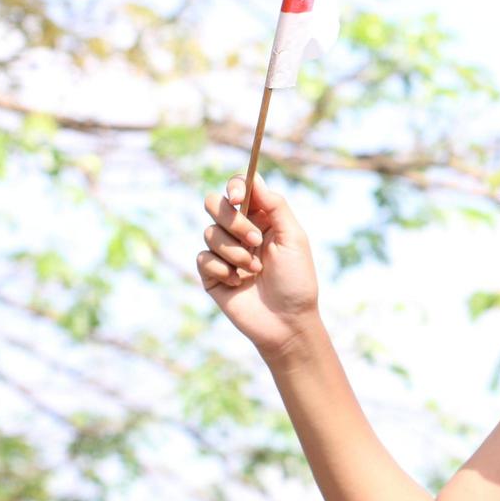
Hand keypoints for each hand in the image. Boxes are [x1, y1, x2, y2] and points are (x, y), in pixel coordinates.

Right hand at [196, 172, 320, 359]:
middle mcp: (240, 231)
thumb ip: (275, 206)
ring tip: (254, 270)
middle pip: (215, 204)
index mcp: (262, 218)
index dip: (235, 187)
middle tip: (256, 241)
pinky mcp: (211, 273)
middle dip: (233, 221)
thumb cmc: (297, 280)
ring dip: (234, 251)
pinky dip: (222, 269)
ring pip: (210, 232)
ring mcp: (224, 252)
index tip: (238, 197)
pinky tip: (238, 283)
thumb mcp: (294, 238)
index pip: (239, 189)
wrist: (286, 321)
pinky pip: (202, 258)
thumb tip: (254, 178)